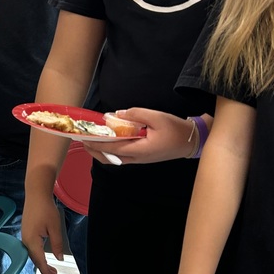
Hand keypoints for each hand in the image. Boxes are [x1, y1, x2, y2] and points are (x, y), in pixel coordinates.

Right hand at [21, 192, 62, 273]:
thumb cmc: (44, 208)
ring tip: (53, 271)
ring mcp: (25, 237)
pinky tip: (45, 259)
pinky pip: (32, 249)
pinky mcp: (26, 233)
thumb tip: (59, 258)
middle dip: (46, 270)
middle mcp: (25, 241)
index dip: (47, 272)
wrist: (36, 195)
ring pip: (34, 256)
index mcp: (31, 241)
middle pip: (36, 261)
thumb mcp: (55, 228)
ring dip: (43, 264)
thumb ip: (57, 245)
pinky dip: (39, 256)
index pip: (40, 262)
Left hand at [83, 108, 199, 164]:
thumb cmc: (175, 130)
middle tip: (82, 141)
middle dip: (94, 150)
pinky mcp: (141, 157)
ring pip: (114, 159)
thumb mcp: (157, 117)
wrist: (191, 142)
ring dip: (101, 151)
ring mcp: (139, 159)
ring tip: (90, 142)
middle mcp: (137, 158)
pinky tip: (106, 142)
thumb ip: (135, 114)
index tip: (84, 137)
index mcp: (140, 150)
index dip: (96, 143)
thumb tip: (116, 114)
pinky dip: (110, 151)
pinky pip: (121, 156)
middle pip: (109, 158)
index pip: (112, 148)